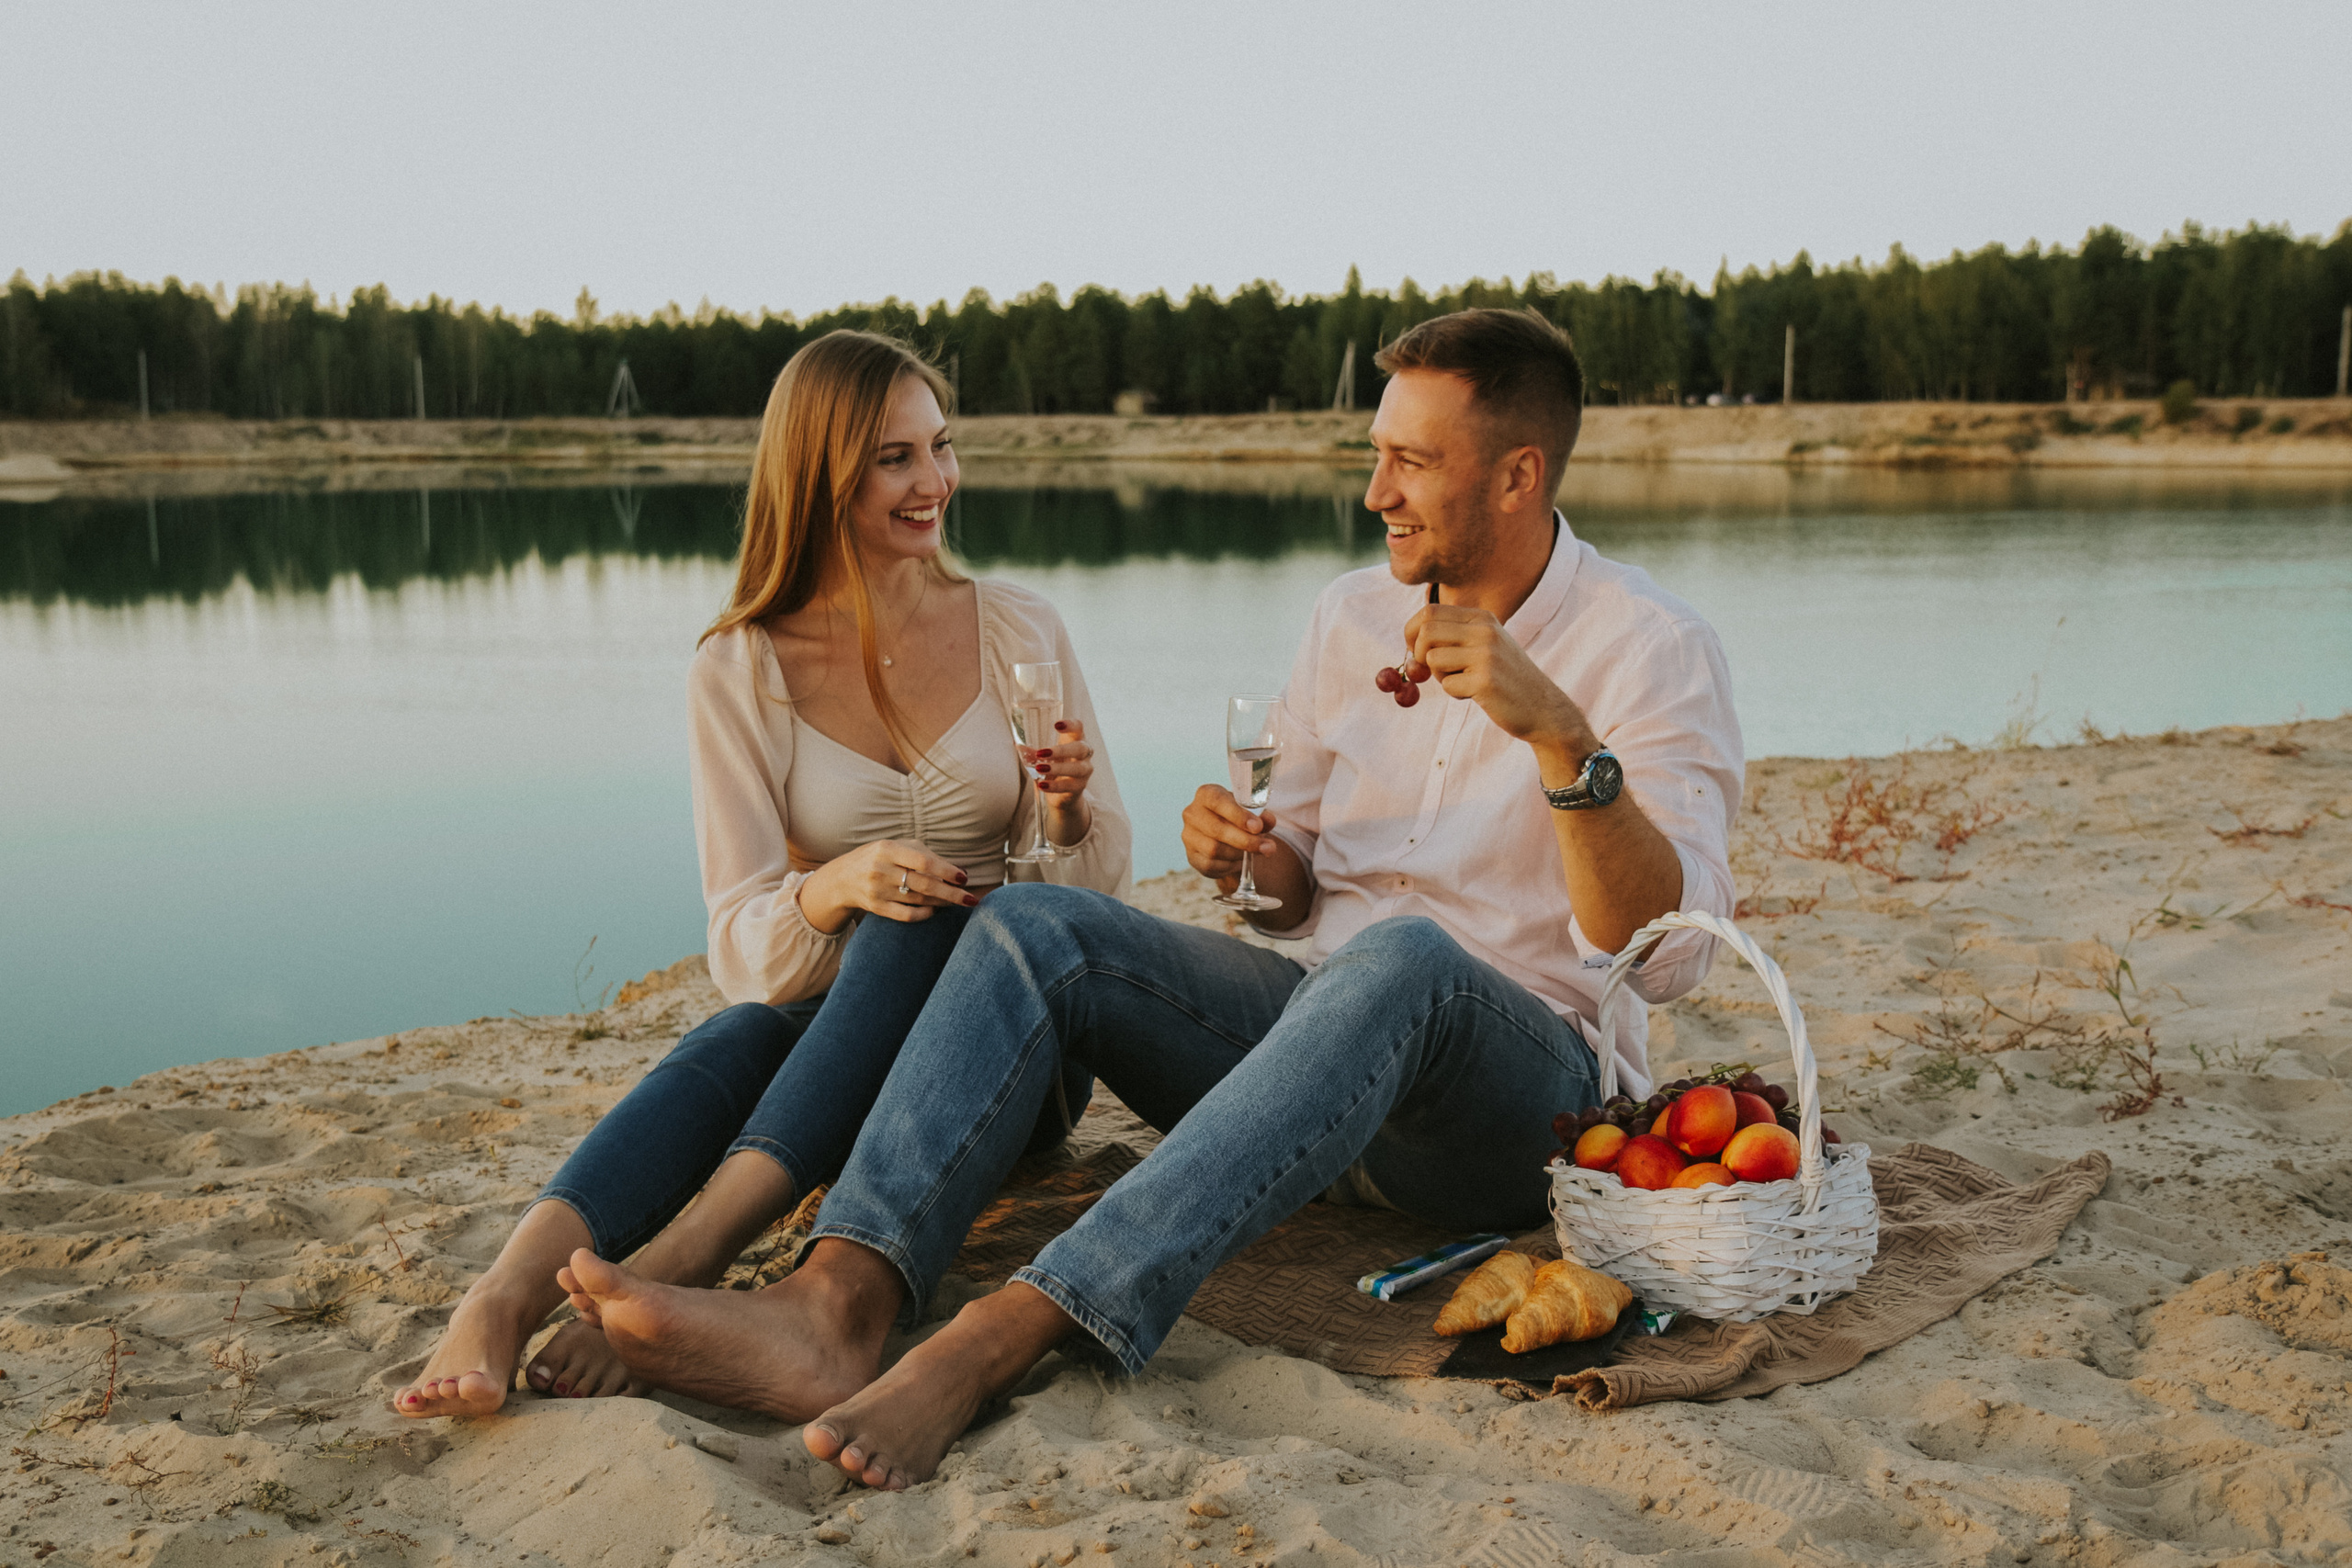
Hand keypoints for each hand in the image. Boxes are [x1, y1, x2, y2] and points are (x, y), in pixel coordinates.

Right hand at [798, 838, 975, 930]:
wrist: (843, 878)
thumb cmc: (880, 857)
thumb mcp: (897, 847)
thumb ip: (926, 855)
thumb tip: (960, 871)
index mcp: (887, 849)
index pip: (923, 861)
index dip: (946, 870)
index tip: (964, 877)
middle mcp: (880, 870)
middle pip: (924, 885)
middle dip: (951, 893)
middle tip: (971, 899)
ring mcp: (877, 891)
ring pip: (918, 900)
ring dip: (942, 902)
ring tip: (957, 901)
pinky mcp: (876, 908)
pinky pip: (906, 915)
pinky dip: (925, 914)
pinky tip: (935, 910)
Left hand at [1027, 718, 1096, 846]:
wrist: (1063, 793)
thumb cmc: (1055, 766)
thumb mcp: (1043, 757)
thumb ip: (1032, 752)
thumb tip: (1018, 745)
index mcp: (1076, 740)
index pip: (1078, 727)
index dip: (1070, 725)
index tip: (1056, 725)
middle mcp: (1084, 754)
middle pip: (1080, 748)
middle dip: (1061, 750)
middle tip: (1041, 753)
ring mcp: (1084, 771)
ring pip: (1078, 768)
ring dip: (1058, 768)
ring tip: (1039, 768)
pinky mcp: (1080, 787)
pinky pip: (1070, 786)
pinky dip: (1055, 786)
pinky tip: (1042, 785)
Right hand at [1181, 784, 1278, 891]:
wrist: (1224, 836)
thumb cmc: (1238, 818)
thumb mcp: (1251, 812)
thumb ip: (1261, 816)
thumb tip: (1268, 821)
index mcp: (1206, 794)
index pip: (1217, 801)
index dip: (1238, 815)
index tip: (1257, 827)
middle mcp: (1192, 813)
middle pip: (1216, 829)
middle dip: (1245, 840)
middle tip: (1268, 847)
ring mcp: (1189, 836)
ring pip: (1214, 849)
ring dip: (1240, 853)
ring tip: (1256, 852)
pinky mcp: (1192, 857)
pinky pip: (1211, 865)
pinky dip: (1230, 865)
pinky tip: (1240, 860)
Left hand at [1404, 603, 1597, 756]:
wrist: (1543, 707)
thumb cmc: (1506, 678)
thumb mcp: (1484, 646)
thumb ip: (1451, 639)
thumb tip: (1410, 647)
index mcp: (1483, 617)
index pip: (1429, 611)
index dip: (1412, 632)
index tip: (1415, 651)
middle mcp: (1485, 630)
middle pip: (1426, 631)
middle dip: (1419, 654)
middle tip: (1432, 671)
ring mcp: (1486, 655)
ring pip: (1433, 659)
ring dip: (1439, 677)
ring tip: (1463, 682)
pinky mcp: (1486, 681)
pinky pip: (1447, 685)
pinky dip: (1455, 694)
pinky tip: (1476, 694)